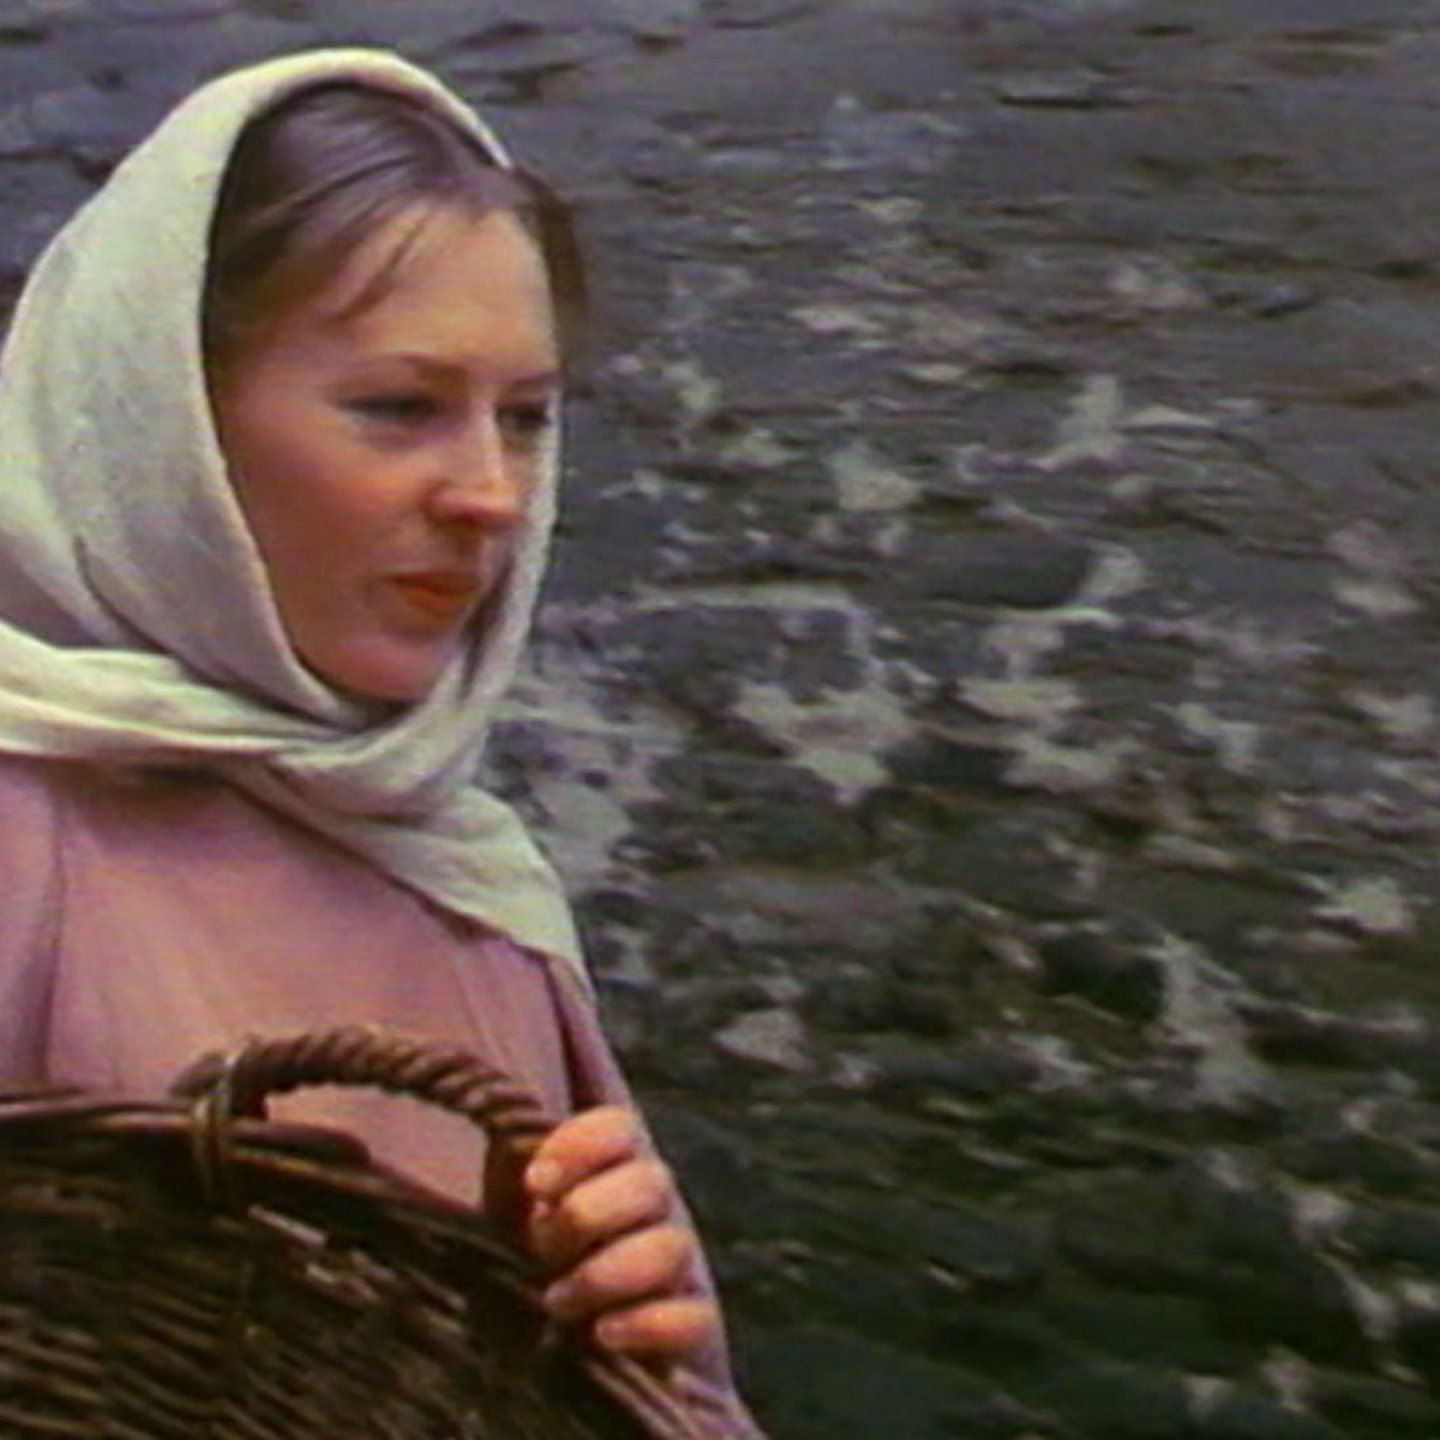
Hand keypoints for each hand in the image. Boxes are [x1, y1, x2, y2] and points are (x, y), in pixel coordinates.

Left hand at [523, 1104, 718, 1369]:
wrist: (562, 1329)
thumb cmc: (539, 1244)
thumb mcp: (519, 1192)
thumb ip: (520, 1146)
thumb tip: (519, 1097)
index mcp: (618, 1162)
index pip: (620, 1128)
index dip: (581, 1145)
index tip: (535, 1182)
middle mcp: (657, 1206)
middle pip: (651, 1183)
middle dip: (586, 1216)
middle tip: (540, 1246)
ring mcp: (679, 1264)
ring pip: (671, 1249)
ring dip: (605, 1275)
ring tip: (556, 1302)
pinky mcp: (691, 1323)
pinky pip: (695, 1318)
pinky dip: (650, 1324)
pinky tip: (605, 1333)